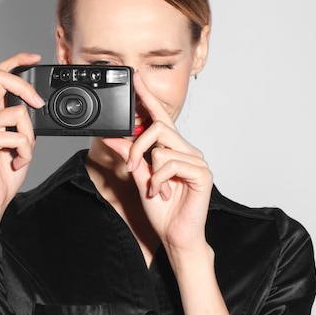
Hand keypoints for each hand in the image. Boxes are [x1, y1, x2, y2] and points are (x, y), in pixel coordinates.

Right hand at [0, 53, 44, 213]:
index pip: (0, 76)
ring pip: (18, 113)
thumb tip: (38, 108)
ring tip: (22, 153)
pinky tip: (17, 162)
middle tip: (38, 103)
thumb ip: (26, 123)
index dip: (17, 61)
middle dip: (25, 85)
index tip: (34, 57)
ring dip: (30, 137)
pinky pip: (17, 136)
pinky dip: (25, 152)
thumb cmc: (5, 171)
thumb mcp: (23, 141)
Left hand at [103, 72, 212, 254]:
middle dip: (138, 146)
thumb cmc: (163, 209)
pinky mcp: (202, 174)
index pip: (160, 118)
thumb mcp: (140, 179)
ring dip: (151, 171)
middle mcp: (187, 150)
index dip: (147, 97)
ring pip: (162, 148)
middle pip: (159, 129)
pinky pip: (171, 164)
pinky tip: (162, 192)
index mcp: (173, 149)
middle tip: (131, 166)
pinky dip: (160, 180)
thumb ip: (130, 157)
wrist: (176, 236)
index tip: (136, 79)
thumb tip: (114, 138)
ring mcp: (196, 161)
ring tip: (156, 189)